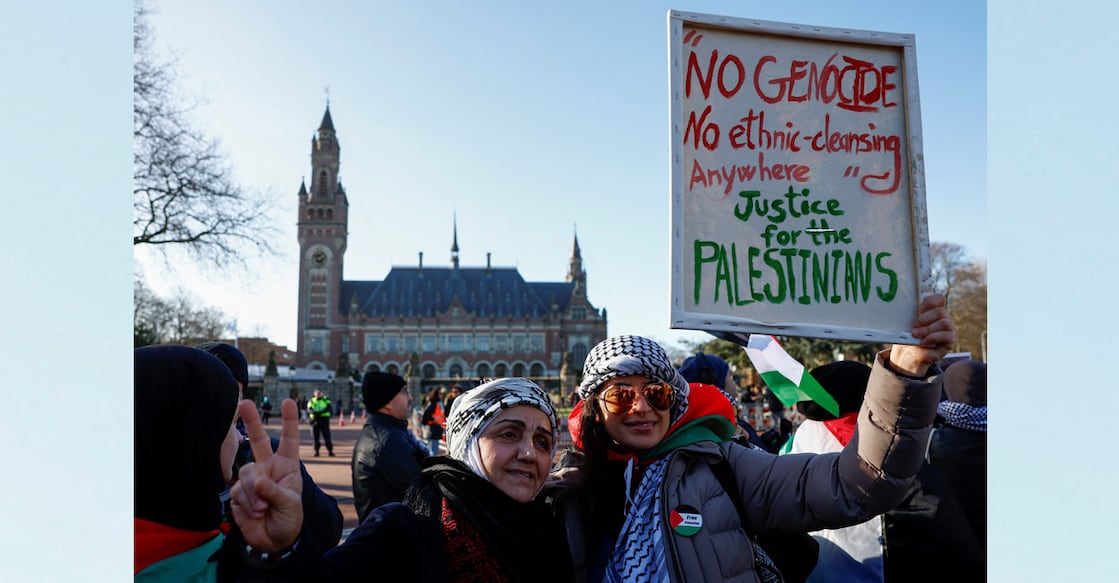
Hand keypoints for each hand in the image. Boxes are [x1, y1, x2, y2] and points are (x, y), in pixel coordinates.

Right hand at [230, 398, 303, 551]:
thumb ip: (274, 491)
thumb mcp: (290, 505)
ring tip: (262, 508)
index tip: (288, 402)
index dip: (289, 421)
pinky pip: (236, 490)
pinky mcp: (237, 492)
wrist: (274, 541)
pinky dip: (245, 503)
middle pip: (257, 441)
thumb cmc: (289, 519)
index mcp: (287, 466)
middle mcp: (268, 468)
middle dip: (252, 421)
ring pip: (245, 472)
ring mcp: (252, 479)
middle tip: (244, 402)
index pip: (289, 440)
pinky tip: (254, 513)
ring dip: (252, 492)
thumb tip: (257, 480)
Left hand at [889, 293, 956, 376]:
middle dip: (924, 318)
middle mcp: (943, 318)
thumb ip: (908, 315)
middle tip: (914, 326)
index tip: (918, 309)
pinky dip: (933, 337)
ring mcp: (949, 329)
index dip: (930, 302)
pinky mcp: (950, 341)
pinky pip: (947, 336)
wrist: (908, 354)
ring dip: (928, 329)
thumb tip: (901, 309)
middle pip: (940, 311)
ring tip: (916, 335)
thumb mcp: (906, 324)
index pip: (939, 299)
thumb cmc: (908, 337)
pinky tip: (924, 341)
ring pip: (944, 323)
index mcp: (933, 311)